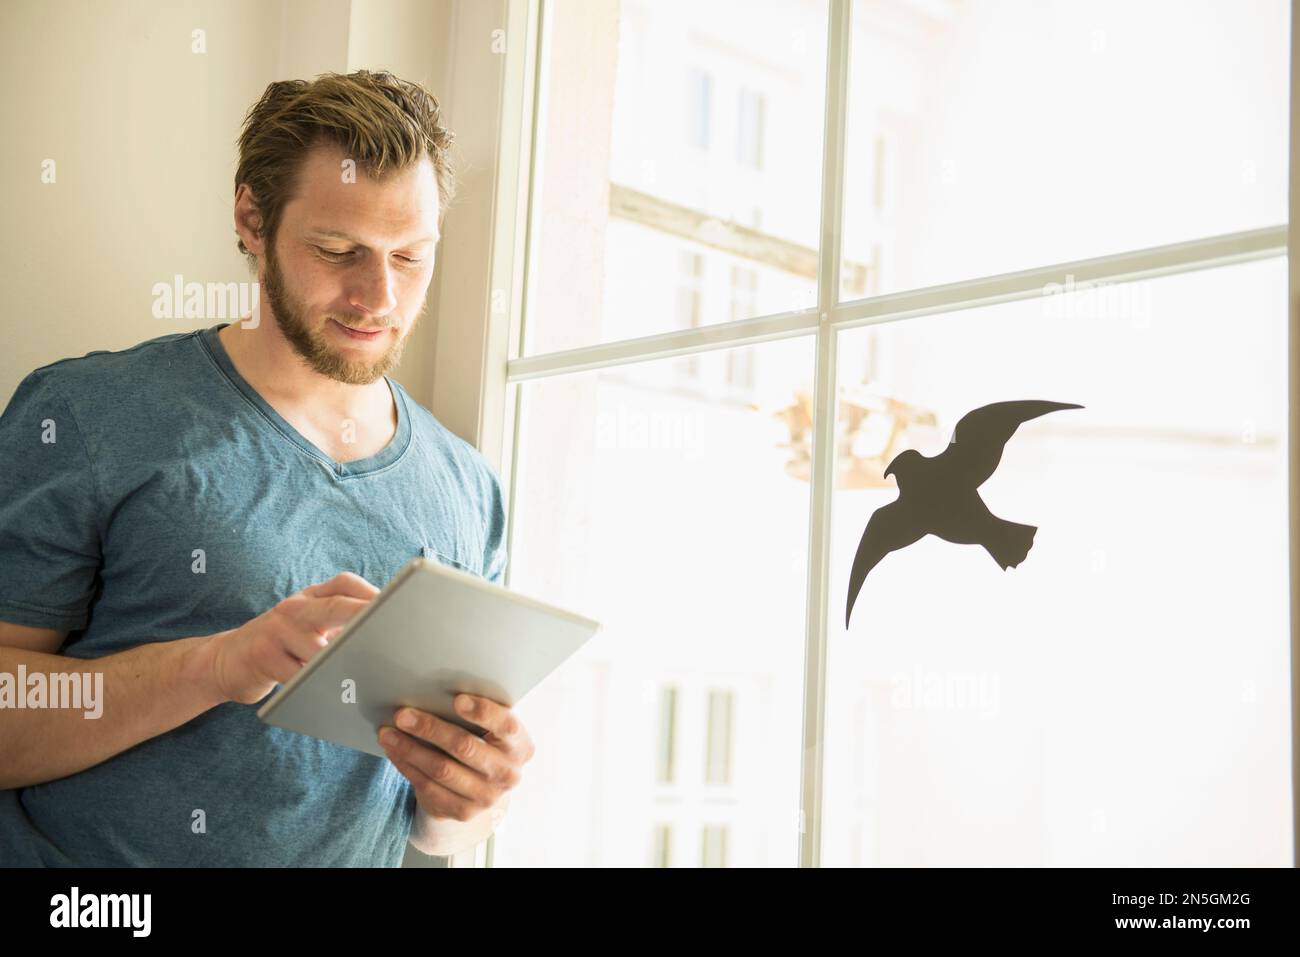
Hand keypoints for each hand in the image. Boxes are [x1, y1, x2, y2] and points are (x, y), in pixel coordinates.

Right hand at [202, 572, 378, 703]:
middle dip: (364, 617)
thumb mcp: (308, 626)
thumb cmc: (282, 645)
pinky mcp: (261, 655)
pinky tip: (327, 693)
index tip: (396, 606)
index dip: (371, 593)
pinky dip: (315, 686)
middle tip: (389, 631)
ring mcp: (276, 629)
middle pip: (335, 606)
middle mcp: (294, 607)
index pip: (345, 584)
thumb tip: (389, 635)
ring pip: (319, 649)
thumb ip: (340, 624)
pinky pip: (298, 675)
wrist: (225, 660)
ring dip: (340, 665)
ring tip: (359, 678)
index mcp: (311, 598)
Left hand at [378, 694, 534, 848]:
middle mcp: (508, 775)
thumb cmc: (484, 741)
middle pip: (465, 747)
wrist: (484, 786)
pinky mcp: (462, 812)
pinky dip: (407, 766)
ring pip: (441, 770)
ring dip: (409, 749)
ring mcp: (485, 798)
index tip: (457, 699)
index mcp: (521, 747)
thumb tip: (435, 691)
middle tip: (402, 714)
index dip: (483, 712)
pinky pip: (428, 787)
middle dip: (430, 728)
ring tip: (388, 733)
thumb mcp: (492, 728)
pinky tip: (394, 751)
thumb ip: (478, 713)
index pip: (506, 726)